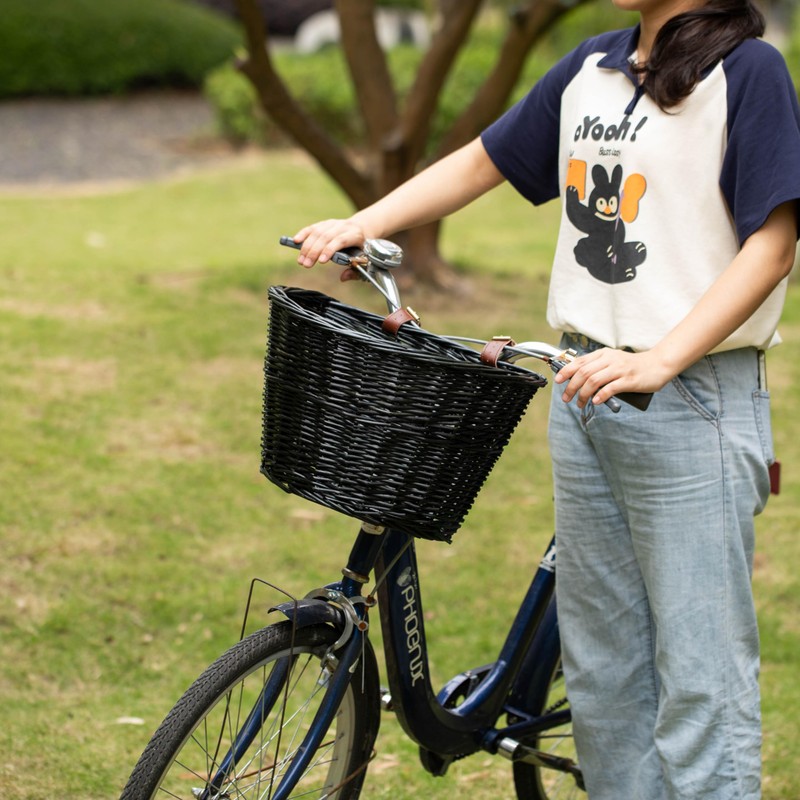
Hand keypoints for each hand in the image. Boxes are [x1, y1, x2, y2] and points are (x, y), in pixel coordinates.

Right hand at [292, 218, 370, 276]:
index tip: (321, 261)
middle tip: (306, 265)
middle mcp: (343, 226)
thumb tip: (343, 278)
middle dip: (314, 251)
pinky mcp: (324, 223)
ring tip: (301, 260)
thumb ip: (355, 270)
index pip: (340, 240)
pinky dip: (303, 234)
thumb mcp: (364, 260)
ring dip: (307, 246)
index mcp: (355, 235)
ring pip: (317, 232)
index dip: (329, 250)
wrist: (361, 229)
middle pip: (326, 237)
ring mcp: (332, 223)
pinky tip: (295, 241)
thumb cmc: (361, 248)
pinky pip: (312, 228)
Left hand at [553, 348, 671, 408]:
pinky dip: (600, 395)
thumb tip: (577, 379)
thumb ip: (597, 367)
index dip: (566, 371)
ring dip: (583, 394)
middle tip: (566, 397)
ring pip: (593, 381)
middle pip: (583, 373)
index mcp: (603, 354)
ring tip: (579, 403)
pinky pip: (610, 388)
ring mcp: (620, 370)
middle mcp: (610, 360)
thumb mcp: (612, 361)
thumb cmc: (633, 365)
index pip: (579, 362)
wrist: (658, 364)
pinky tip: (595, 401)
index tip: (557, 380)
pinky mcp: (629, 380)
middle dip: (571, 386)